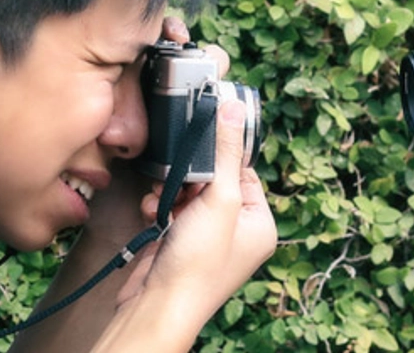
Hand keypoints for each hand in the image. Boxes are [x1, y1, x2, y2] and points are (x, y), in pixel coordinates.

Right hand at [116, 100, 276, 324]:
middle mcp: (237, 231)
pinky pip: (172, 209)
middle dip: (190, 177)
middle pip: (214, 180)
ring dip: (171, 190)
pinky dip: (160, 206)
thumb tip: (234, 109)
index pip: (244, 171)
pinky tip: (153, 212)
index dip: (221, 158)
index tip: (202, 145)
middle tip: (180, 178)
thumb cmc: (198, 263)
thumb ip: (225, 152)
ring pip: (188, 193)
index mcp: (260, 223)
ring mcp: (207, 238)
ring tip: (163, 198)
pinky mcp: (180, 241)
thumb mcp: (220, 198)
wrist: (159, 303)